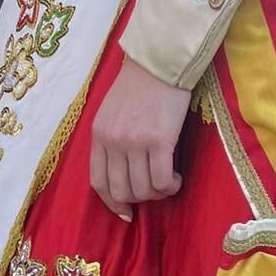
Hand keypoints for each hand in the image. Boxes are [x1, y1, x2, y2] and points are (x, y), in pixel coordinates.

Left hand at [90, 56, 191, 221]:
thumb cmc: (139, 87)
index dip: (112, 203)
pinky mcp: (159, 141)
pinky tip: (176, 177)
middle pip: (122, 191)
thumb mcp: (111, 113)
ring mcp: (134, 142)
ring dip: (159, 193)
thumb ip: (111, 140)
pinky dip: (171, 186)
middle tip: (155, 190)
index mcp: (98, 134)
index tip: (126, 212)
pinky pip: (162, 181)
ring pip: (144, 189)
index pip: (98, 182)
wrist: (159, 63)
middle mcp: (113, 141)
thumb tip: (122, 176)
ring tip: (168, 181)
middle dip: (140, 199)